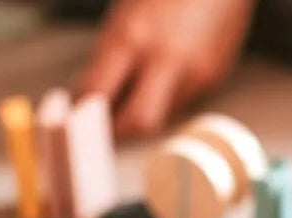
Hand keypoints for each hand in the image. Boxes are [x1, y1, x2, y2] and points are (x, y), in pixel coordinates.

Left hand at [81, 0, 255, 136]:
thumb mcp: (125, 13)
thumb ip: (110, 55)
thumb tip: (95, 94)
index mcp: (130, 37)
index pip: (97, 94)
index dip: (82, 111)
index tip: (76, 116)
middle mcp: (164, 60)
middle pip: (137, 123)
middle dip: (121, 130)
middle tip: (107, 124)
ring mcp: (194, 71)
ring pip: (162, 114)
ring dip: (146, 108)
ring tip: (139, 83)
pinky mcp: (214, 75)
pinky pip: (184, 98)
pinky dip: (169, 92)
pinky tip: (169, 66)